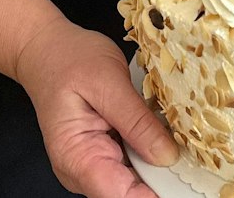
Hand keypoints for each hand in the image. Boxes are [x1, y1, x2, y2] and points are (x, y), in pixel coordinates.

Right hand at [13, 18, 178, 197]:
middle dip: (163, 178)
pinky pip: (134, 165)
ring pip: (137, 182)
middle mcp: (82, 171)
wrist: (47, 50)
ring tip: (173, 134)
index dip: (155, 194)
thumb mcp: (108, 82)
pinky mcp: (105, 156)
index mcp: (76, 157)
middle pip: (131, 194)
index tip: (183, 180)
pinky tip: (160, 132)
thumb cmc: (68, 60)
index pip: (121, 197)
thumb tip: (166, 157)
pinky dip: (151, 152)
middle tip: (186, 151)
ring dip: (159, 165)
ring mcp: (94, 166)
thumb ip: (136, 122)